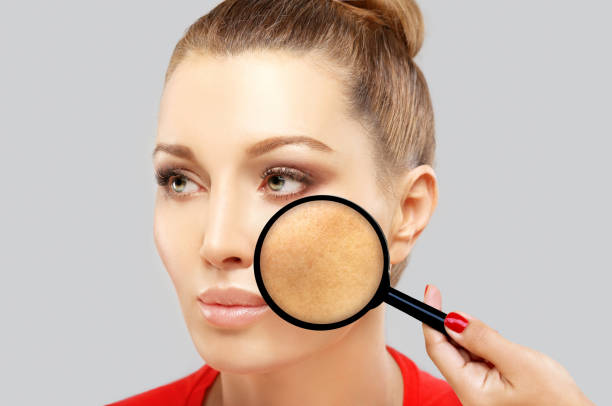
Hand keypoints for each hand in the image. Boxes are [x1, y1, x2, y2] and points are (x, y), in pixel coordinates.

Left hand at [422, 284, 594, 405]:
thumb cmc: (555, 399)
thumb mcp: (519, 361)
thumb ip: (483, 338)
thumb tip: (453, 319)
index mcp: (471, 391)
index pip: (437, 348)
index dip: (431, 318)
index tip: (431, 292)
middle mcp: (469, 393)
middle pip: (448, 350)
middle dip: (455, 327)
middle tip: (470, 315)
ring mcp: (477, 391)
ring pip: (463, 352)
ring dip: (473, 338)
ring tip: (503, 347)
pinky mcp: (487, 387)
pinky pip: (476, 359)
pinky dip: (483, 347)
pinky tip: (500, 350)